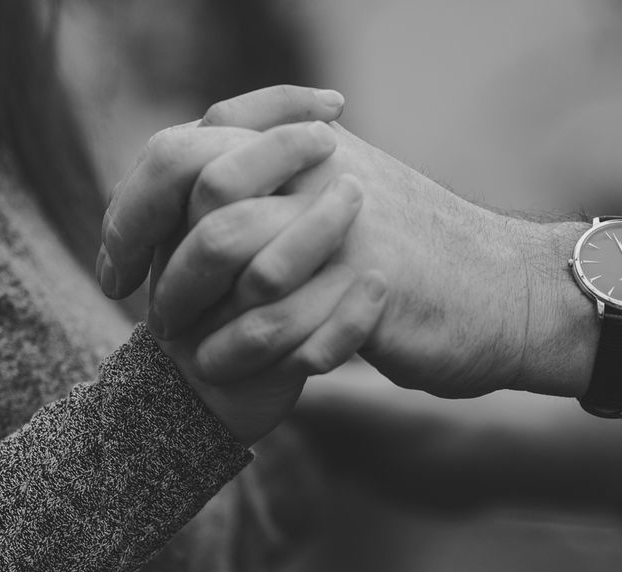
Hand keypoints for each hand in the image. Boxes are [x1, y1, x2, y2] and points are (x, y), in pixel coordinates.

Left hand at [106, 93, 599, 400]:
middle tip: (153, 323)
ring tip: (195, 359)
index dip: (131, 211)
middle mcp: (319, 167)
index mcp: (301, 144)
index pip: (183, 151)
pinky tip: (237, 378)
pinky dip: (249, 354)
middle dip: (164, 269)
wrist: (507, 295)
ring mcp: (344, 222)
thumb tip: (191, 212)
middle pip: (202, 195)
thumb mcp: (343, 208)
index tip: (115, 271)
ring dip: (202, 317)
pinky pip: (283, 319)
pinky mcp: (370, 280)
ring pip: (235, 255)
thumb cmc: (414, 265)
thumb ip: (276, 194)